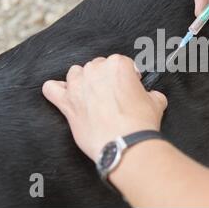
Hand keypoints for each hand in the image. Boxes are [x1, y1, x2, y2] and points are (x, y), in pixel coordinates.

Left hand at [42, 55, 167, 160]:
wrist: (125, 145)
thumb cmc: (140, 123)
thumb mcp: (157, 102)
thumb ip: (151, 93)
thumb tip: (150, 96)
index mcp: (118, 65)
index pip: (122, 63)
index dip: (128, 76)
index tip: (131, 87)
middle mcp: (96, 71)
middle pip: (98, 66)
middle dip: (106, 79)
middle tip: (114, 96)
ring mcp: (78, 86)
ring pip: (76, 73)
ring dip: (83, 81)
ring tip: (92, 96)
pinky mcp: (67, 103)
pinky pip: (51, 89)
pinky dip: (56, 90)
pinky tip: (65, 96)